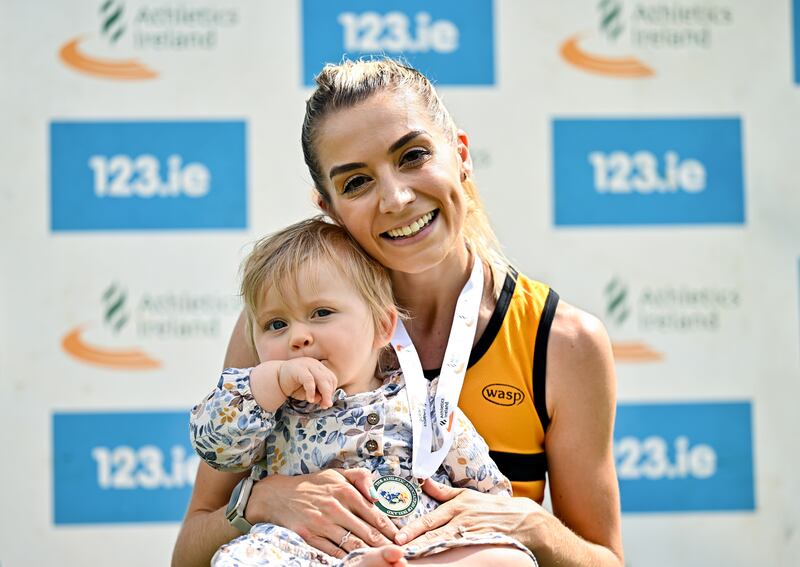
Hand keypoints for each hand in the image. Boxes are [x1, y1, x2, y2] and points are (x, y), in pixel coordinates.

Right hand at [246, 468, 398, 558]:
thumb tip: (378, 493)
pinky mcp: (310, 537)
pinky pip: (334, 551)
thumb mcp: (337, 473)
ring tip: (385, 559)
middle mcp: (335, 507)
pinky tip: (360, 560)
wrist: (278, 495)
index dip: (391, 529)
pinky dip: (349, 557)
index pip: (375, 514)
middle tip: (399, 553)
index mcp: (345, 491)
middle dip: (386, 544)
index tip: (402, 538)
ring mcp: (322, 524)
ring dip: (371, 553)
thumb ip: (361, 477)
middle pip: (367, 532)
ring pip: (353, 543)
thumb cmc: (313, 485)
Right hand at [277, 357, 336, 408]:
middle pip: (329, 378)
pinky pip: (309, 380)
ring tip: (322, 404)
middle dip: (329, 393)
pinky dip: (311, 391)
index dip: (332, 391)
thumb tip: (325, 402)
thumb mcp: (307, 392)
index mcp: (319, 367)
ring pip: (322, 378)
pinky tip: (310, 399)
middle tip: (327, 405)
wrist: (274, 379)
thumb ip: (317, 395)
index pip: (332, 378)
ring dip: (324, 393)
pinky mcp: (298, 368)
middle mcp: (315, 364)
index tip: (327, 402)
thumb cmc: (293, 385)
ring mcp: (307, 364)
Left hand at [394, 478, 541, 549]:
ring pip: (445, 545)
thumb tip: (423, 480)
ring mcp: (471, 534)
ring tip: (412, 557)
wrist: (522, 519)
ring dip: (428, 551)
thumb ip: (442, 491)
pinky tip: (437, 563)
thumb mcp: (466, 494)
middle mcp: (462, 520)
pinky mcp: (479, 544)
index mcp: (457, 506)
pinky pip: (460, 552)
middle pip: (435, 534)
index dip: (414, 528)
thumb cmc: (489, 506)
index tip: (398, 536)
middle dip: (416, 542)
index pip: (431, 519)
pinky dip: (448, 558)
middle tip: (399, 548)